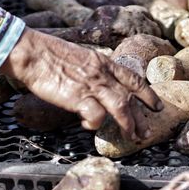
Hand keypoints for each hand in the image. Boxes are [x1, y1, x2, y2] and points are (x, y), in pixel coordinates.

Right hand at [0, 28, 162, 139]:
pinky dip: (95, 124)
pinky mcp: (78, 97)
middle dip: (141, 117)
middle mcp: (102, 73)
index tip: (157, 106)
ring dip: (127, 125)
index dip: (148, 94)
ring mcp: (91, 85)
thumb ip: (93, 71)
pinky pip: (96, 116)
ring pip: (121, 107)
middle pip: (130, 97)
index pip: (133, 78)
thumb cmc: (49, 54)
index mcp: (103, 62)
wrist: (31, 52)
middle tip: (146, 133)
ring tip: (130, 137)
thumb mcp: (79, 57)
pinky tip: (89, 125)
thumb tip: (99, 87)